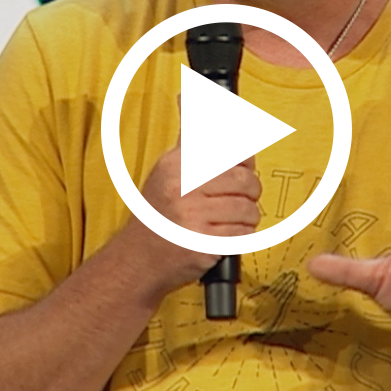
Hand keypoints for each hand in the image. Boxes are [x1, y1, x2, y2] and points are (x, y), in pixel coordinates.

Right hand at [120, 141, 261, 297]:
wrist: (139, 258)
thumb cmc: (158, 217)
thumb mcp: (167, 173)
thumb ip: (194, 150)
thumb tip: (226, 132)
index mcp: (175, 164)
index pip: (227, 150)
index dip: (246, 158)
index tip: (247, 164)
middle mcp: (182, 186)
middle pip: (243, 179)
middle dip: (251, 190)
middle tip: (244, 196)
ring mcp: (192, 215)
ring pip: (247, 208)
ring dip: (248, 216)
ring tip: (235, 218)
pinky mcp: (204, 242)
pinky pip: (242, 233)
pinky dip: (243, 235)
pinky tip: (230, 234)